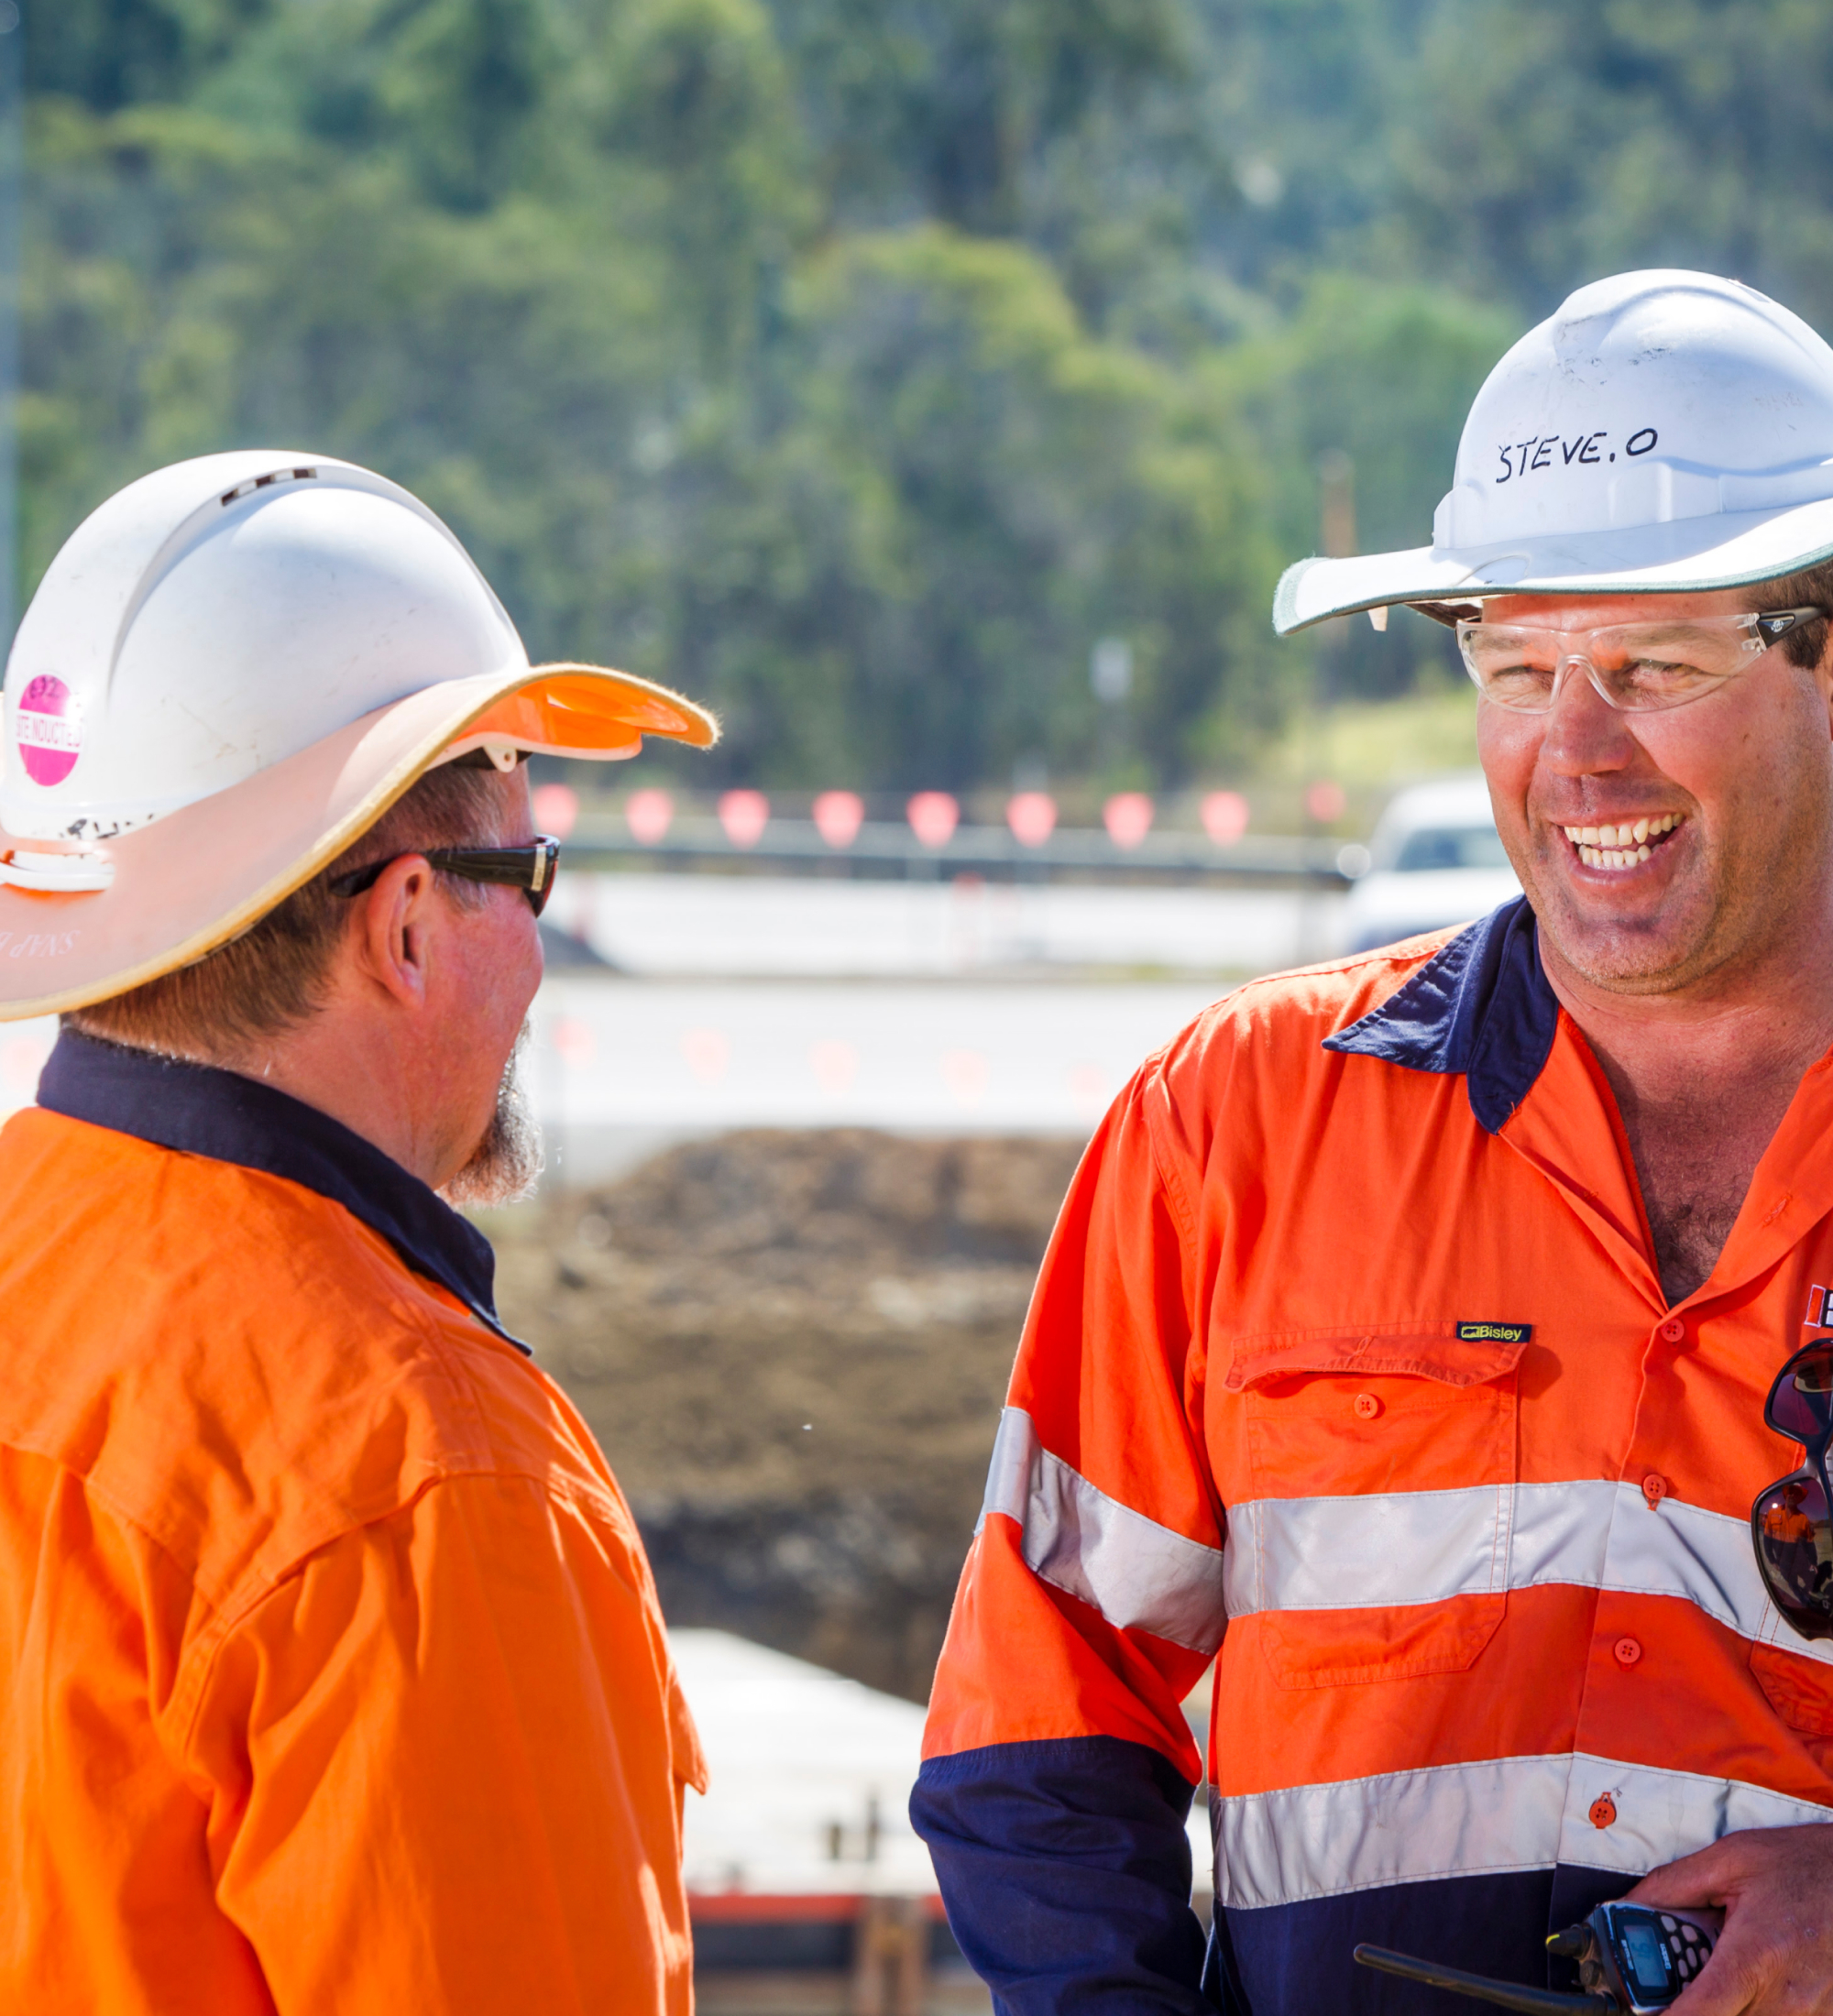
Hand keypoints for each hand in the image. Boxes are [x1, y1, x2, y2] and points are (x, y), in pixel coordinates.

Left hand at [1628, 1824, 1832, 2012]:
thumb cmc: (1800, 1862)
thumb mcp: (1728, 1859)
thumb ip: (1671, 1886)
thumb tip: (1624, 1907)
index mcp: (1755, 1957)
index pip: (1699, 2015)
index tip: (1646, 2010)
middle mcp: (1788, 1996)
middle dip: (1694, 2008)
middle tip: (1678, 1983)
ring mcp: (1814, 2012)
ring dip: (1728, 2007)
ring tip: (1720, 1972)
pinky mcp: (1829, 2014)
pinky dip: (1759, 2007)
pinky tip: (1754, 1980)